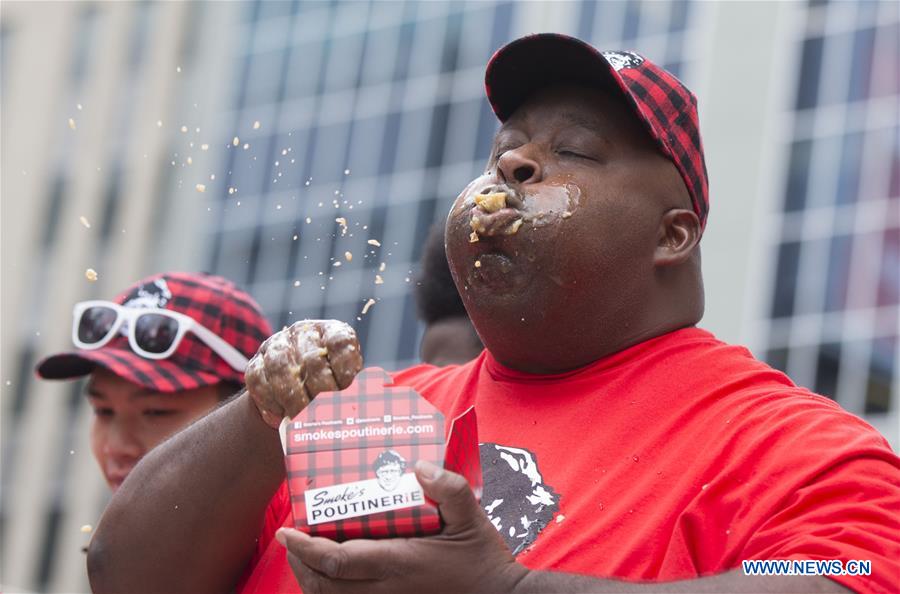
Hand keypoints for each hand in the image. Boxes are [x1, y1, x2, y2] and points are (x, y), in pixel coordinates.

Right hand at [245, 320, 362, 427]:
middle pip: (311, 359)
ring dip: (295, 400)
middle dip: (321, 391)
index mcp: (332, 331)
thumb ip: (351, 389)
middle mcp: (303, 334)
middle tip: (327, 412)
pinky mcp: (255, 365)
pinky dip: (273, 402)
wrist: (293, 392)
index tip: (347, 390)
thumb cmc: (329, 386)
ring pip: (282, 369)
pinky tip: (284, 415)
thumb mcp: (344, 382)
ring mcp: (276, 346)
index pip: (339, 342)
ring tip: (305, 419)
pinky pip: (260, 382)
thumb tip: (356, 404)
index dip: (344, 368)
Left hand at [276, 460, 528, 593]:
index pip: (337, 561)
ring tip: (304, 557)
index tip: (288, 531)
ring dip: (311, 581)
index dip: (306, 548)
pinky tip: (332, 579)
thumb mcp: (471, 515)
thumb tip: (419, 465)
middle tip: (291, 540)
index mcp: (398, 562)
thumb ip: (448, 487)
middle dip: (301, 563)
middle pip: (325, 585)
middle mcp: (386, 589)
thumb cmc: (482, 558)